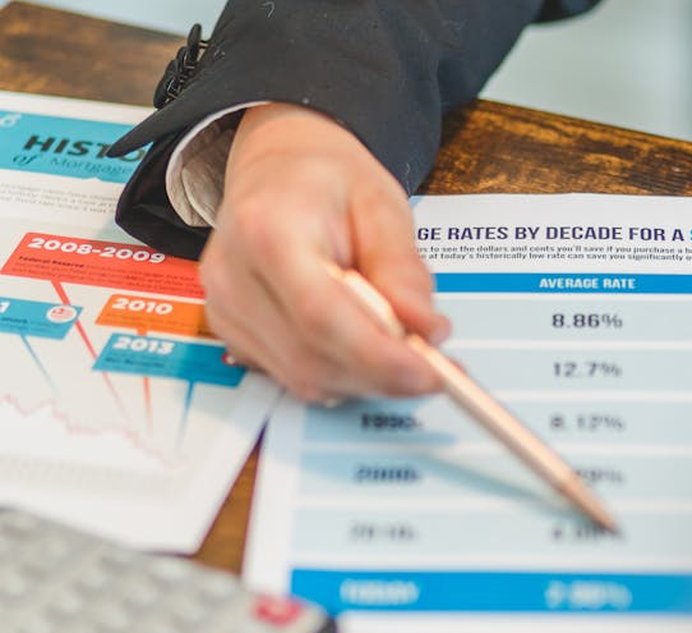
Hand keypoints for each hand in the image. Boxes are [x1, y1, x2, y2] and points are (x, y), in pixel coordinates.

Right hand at [200, 103, 449, 401]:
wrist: (278, 168)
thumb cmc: (326, 181)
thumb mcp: (381, 204)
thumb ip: (402, 269)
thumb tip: (427, 329)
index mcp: (269, 228)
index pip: (320, 313)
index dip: (378, 355)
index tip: (429, 372)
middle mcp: (233, 275)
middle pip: (312, 356)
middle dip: (383, 374)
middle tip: (439, 371)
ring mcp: (226, 308)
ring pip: (305, 377)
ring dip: (367, 379)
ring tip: (411, 356)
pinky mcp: (233, 333)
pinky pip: (294, 375)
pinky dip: (342, 375)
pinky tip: (370, 351)